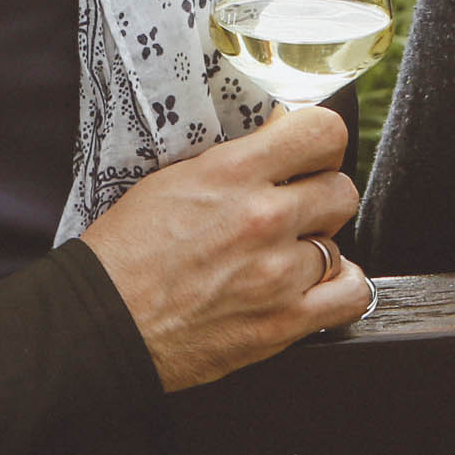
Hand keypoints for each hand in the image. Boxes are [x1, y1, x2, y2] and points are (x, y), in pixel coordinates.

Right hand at [78, 105, 370, 391]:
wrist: (103, 321)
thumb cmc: (124, 253)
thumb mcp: (172, 179)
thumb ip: (233, 162)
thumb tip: (277, 142)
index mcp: (232, 174)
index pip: (323, 132)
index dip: (319, 142)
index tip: (306, 153)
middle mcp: (263, 218)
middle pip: (340, 190)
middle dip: (317, 196)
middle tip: (291, 209)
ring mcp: (278, 273)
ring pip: (341, 243)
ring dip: (316, 247)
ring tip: (284, 254)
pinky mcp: (284, 322)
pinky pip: (351, 295)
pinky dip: (339, 287)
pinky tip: (313, 284)